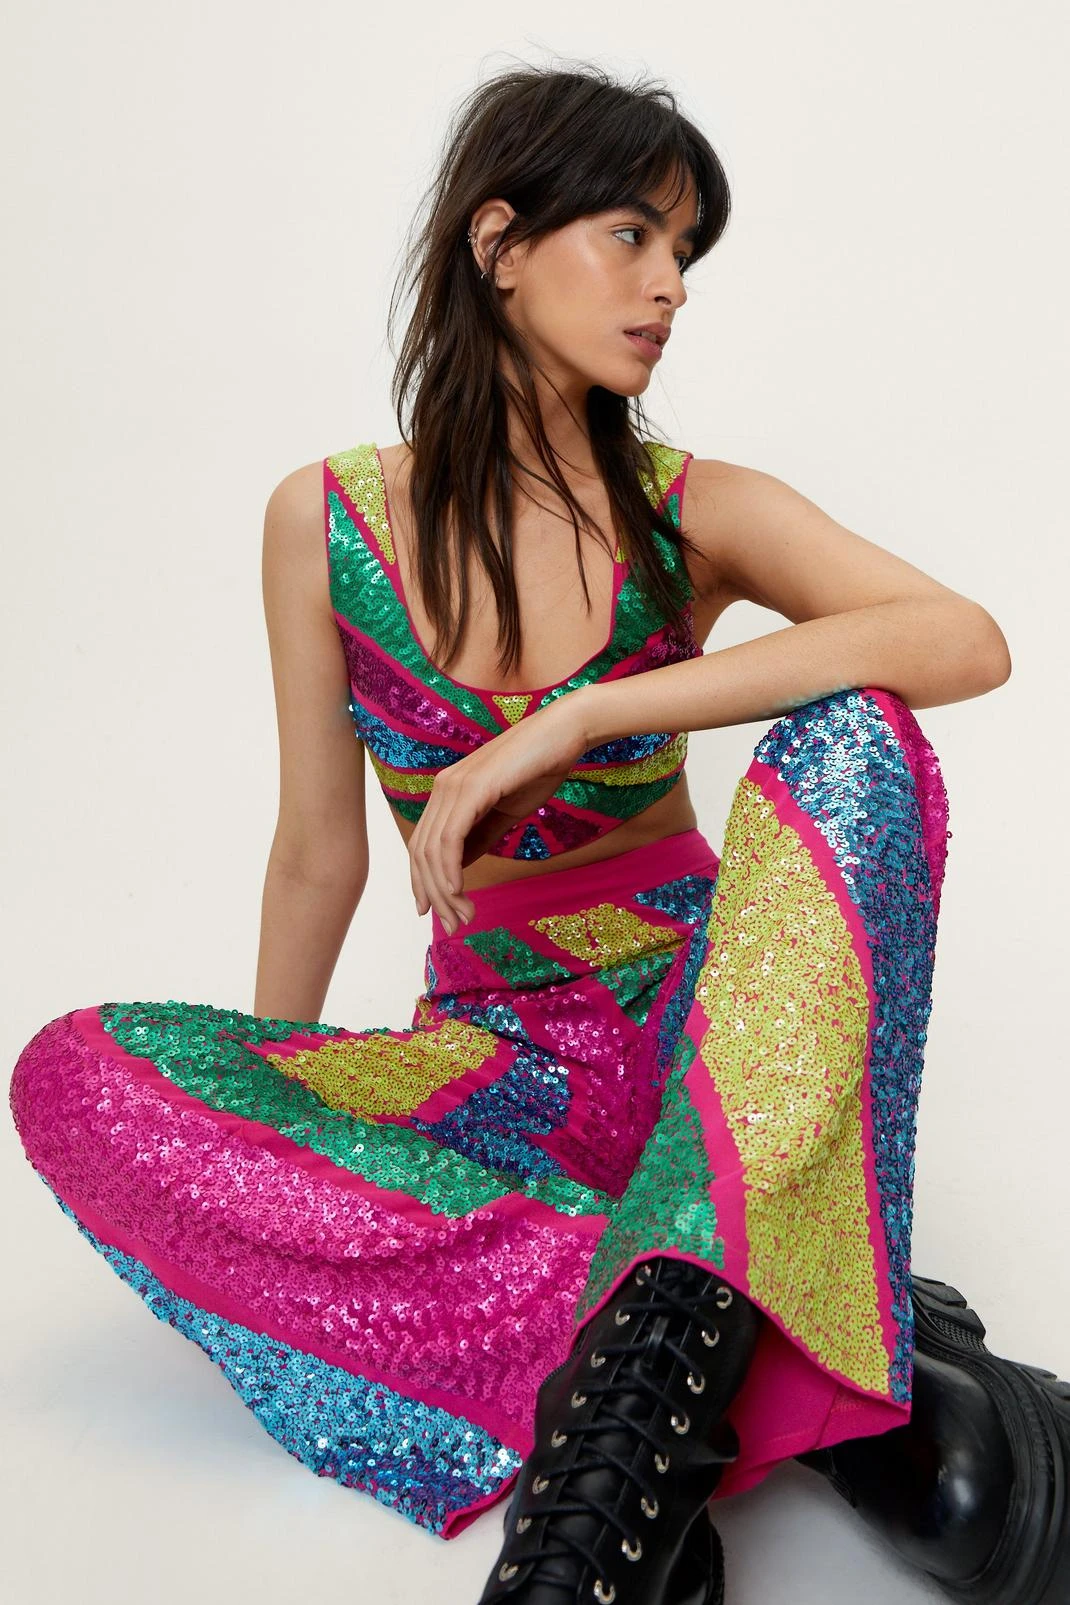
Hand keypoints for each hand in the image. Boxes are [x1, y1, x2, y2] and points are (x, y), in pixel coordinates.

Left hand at [408, 692, 592, 932]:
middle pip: (420, 853)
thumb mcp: (505, 813)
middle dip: (433, 895)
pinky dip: (449, 871)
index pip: (423, 845)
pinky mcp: (470, 789)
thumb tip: (459, 867)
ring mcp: (453, 787)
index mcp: (448, 792)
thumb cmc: (539, 768)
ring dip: (444, 892)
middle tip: (453, 926)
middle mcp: (442, 788)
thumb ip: (480, 837)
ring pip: (431, 851)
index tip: (440, 913)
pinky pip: (449, 839)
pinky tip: (459, 893)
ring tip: (461, 918)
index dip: (425, 883)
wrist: (564, 733)